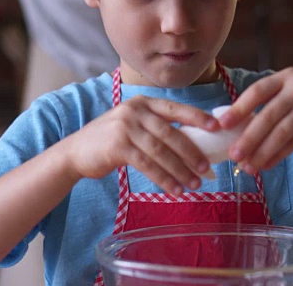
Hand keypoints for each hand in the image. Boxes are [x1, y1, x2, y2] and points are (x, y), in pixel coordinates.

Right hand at [61, 95, 219, 194]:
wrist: (76, 151)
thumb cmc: (111, 140)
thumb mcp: (134, 125)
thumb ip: (157, 129)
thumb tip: (193, 145)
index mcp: (143, 102)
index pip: (175, 108)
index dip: (197, 117)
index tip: (216, 127)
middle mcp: (135, 111)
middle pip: (171, 133)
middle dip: (192, 152)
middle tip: (208, 169)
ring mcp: (125, 127)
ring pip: (161, 151)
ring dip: (181, 170)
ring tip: (195, 184)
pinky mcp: (118, 146)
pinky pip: (148, 165)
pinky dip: (164, 178)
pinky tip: (175, 189)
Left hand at [218, 68, 292, 171]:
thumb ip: (275, 97)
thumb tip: (242, 122)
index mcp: (287, 75)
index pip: (257, 91)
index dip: (238, 108)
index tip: (222, 124)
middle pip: (267, 116)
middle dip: (248, 138)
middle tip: (233, 155)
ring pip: (281, 133)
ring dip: (262, 152)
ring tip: (247, 167)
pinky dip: (279, 155)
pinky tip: (266, 165)